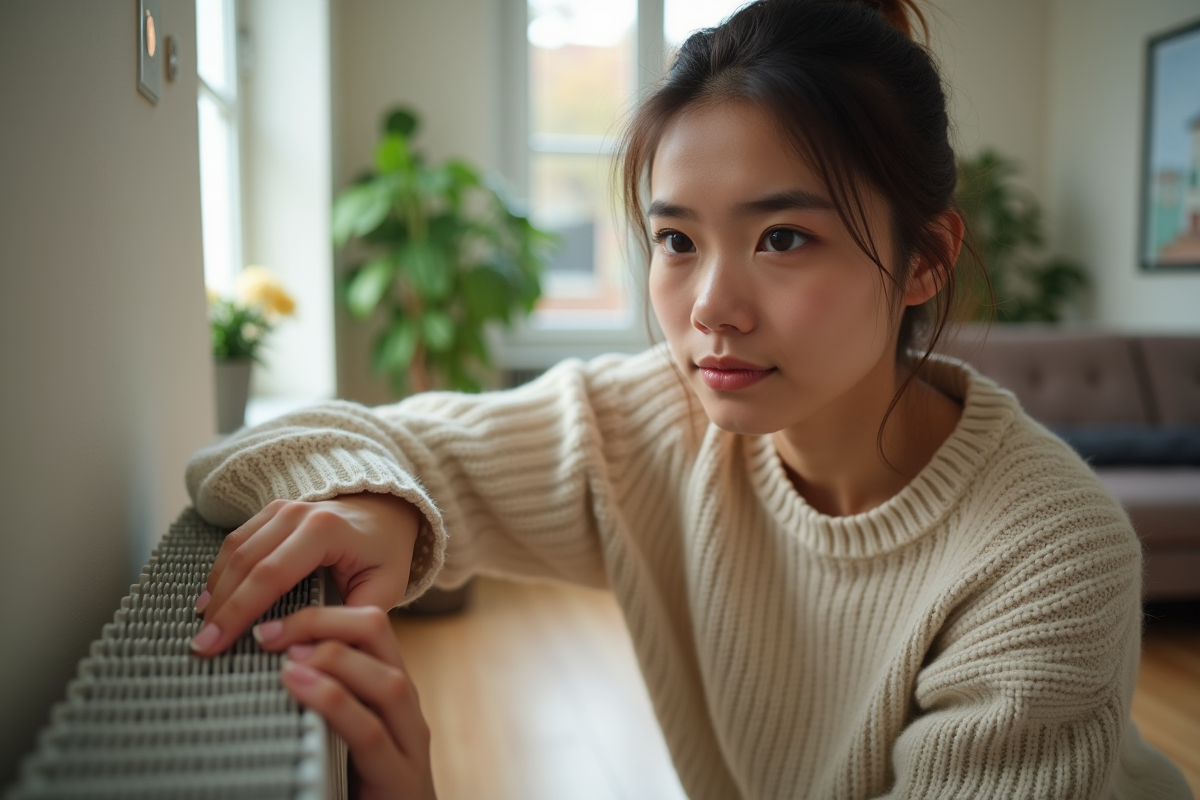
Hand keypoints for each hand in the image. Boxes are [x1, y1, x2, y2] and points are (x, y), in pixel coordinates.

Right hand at [191, 493, 421, 655]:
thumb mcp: (385, 588)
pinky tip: (213, 601)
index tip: (216, 645)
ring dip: (215, 591)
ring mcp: (282, 508)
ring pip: (234, 551)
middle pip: (245, 564)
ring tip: (204, 628)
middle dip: (220, 609)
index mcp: (326, 531)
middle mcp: (298, 513)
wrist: (385, 511)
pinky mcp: (271, 512)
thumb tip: (317, 652)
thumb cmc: (385, 552)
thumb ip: (354, 620)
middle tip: (201, 646)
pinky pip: (236, 541)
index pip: (271, 576)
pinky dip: (221, 572)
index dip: (239, 612)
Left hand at [254, 606, 436, 799]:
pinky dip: (335, 706)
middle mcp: (405, 707)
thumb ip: (324, 699)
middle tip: (273, 632)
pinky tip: (302, 693)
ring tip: (287, 658)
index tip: (275, 620)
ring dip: (334, 661)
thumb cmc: (362, 787)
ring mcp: (409, 743)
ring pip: (387, 681)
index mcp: (390, 690)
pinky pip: (371, 735)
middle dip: (326, 624)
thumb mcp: (342, 731)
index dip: (324, 613)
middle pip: (380, 638)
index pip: (370, 627)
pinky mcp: (400, 779)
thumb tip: (270, 666)